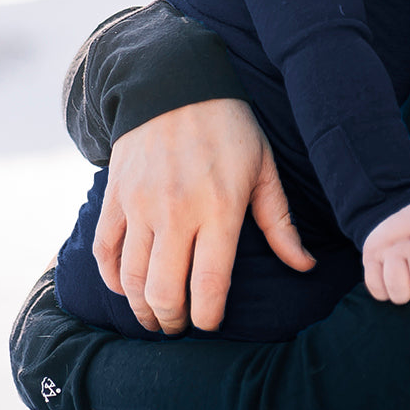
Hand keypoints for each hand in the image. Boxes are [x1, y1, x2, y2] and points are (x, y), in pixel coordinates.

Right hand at [93, 98, 314, 334]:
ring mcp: (140, 205)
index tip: (211, 324)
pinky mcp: (115, 196)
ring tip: (155, 316)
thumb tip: (304, 265)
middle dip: (172, 321)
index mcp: (220, 209)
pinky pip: (105, 251)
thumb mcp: (263, 169)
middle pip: (165, 291)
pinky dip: (112, 278)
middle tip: (179, 327)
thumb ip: (280, 222)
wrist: (174, 82)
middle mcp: (177, 213)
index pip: (210, 285)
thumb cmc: (229, 127)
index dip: (208, 317)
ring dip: (142, 307)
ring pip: (132, 279)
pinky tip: (126, 287)